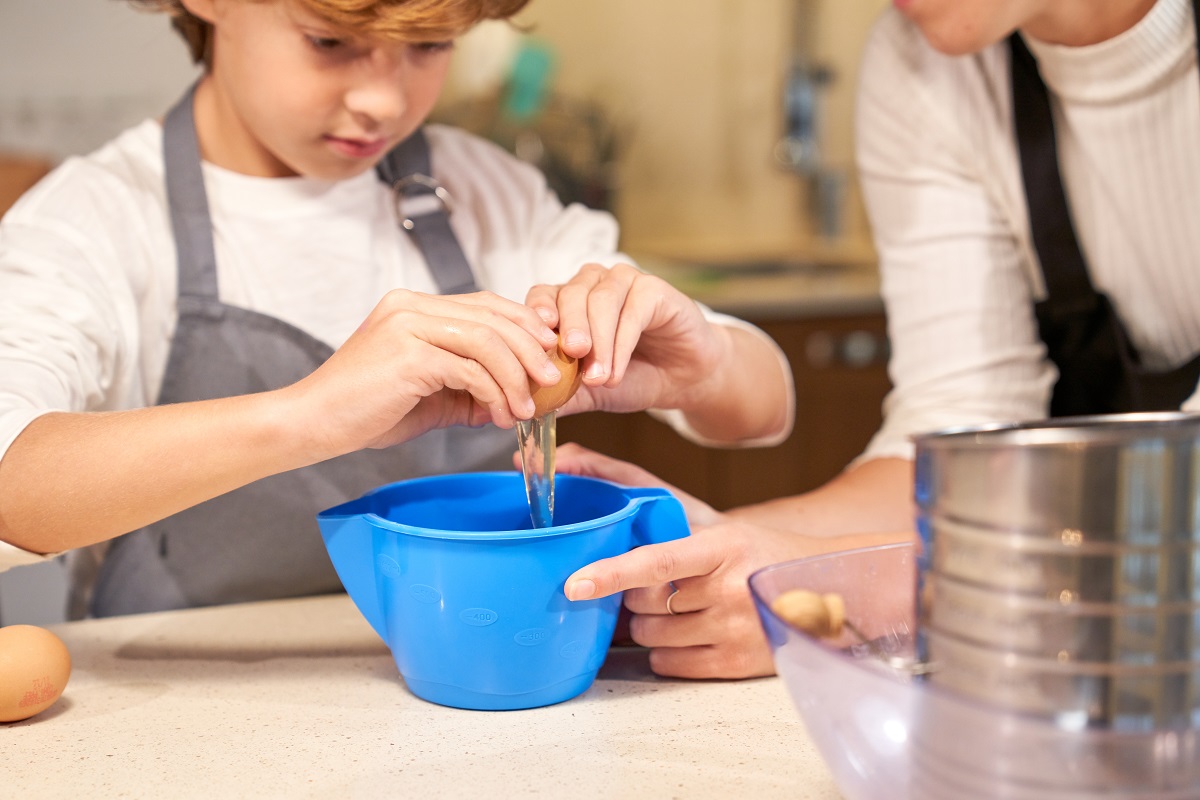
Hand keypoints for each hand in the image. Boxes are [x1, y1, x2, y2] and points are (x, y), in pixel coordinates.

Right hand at [284, 288, 565, 458]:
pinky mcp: (409, 355)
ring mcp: (408, 326)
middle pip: (493, 317)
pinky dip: (494, 393)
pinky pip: (470, 368)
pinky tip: (502, 415)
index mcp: (414, 306)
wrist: (313, 424)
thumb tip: (515, 398)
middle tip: (552, 381)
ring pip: (488, 341)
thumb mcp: (429, 394)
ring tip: (529, 407)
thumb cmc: (366, 410)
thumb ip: (469, 388)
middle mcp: (411, 306)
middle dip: (531, 349)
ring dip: (517, 376)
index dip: (524, 325)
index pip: (485, 303)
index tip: (549, 352)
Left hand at [524, 263, 729, 415]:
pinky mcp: (654, 289)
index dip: (536, 313)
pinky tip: (618, 372)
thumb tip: (526, 412)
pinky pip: (634, 309)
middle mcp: (594, 284)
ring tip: (598, 377)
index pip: (543, 296)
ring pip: (602, 300)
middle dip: (570, 327)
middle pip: (571, 294)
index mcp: (569, 300)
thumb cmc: (633, 377)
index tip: (535, 340)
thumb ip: (561, 396)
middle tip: (572, 355)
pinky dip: (622, 342)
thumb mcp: (590, 391)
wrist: (683, 380)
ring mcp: (624, 282)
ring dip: (599, 340)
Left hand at [550, 443, 799, 677]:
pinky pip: (669, 663)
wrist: (830, 590)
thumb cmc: (764, 556)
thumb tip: (611, 532)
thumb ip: (674, 536)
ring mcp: (734, 629)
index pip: (656, 562)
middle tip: (661, 590)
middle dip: (638, 597)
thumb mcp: (727, 533)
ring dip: (651, 625)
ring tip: (682, 611)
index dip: (611, 573)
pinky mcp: (736, 663)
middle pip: (644, 603)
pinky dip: (665, 652)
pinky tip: (689, 635)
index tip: (575, 583)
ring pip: (650, 635)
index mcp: (722, 547)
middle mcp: (728, 589)